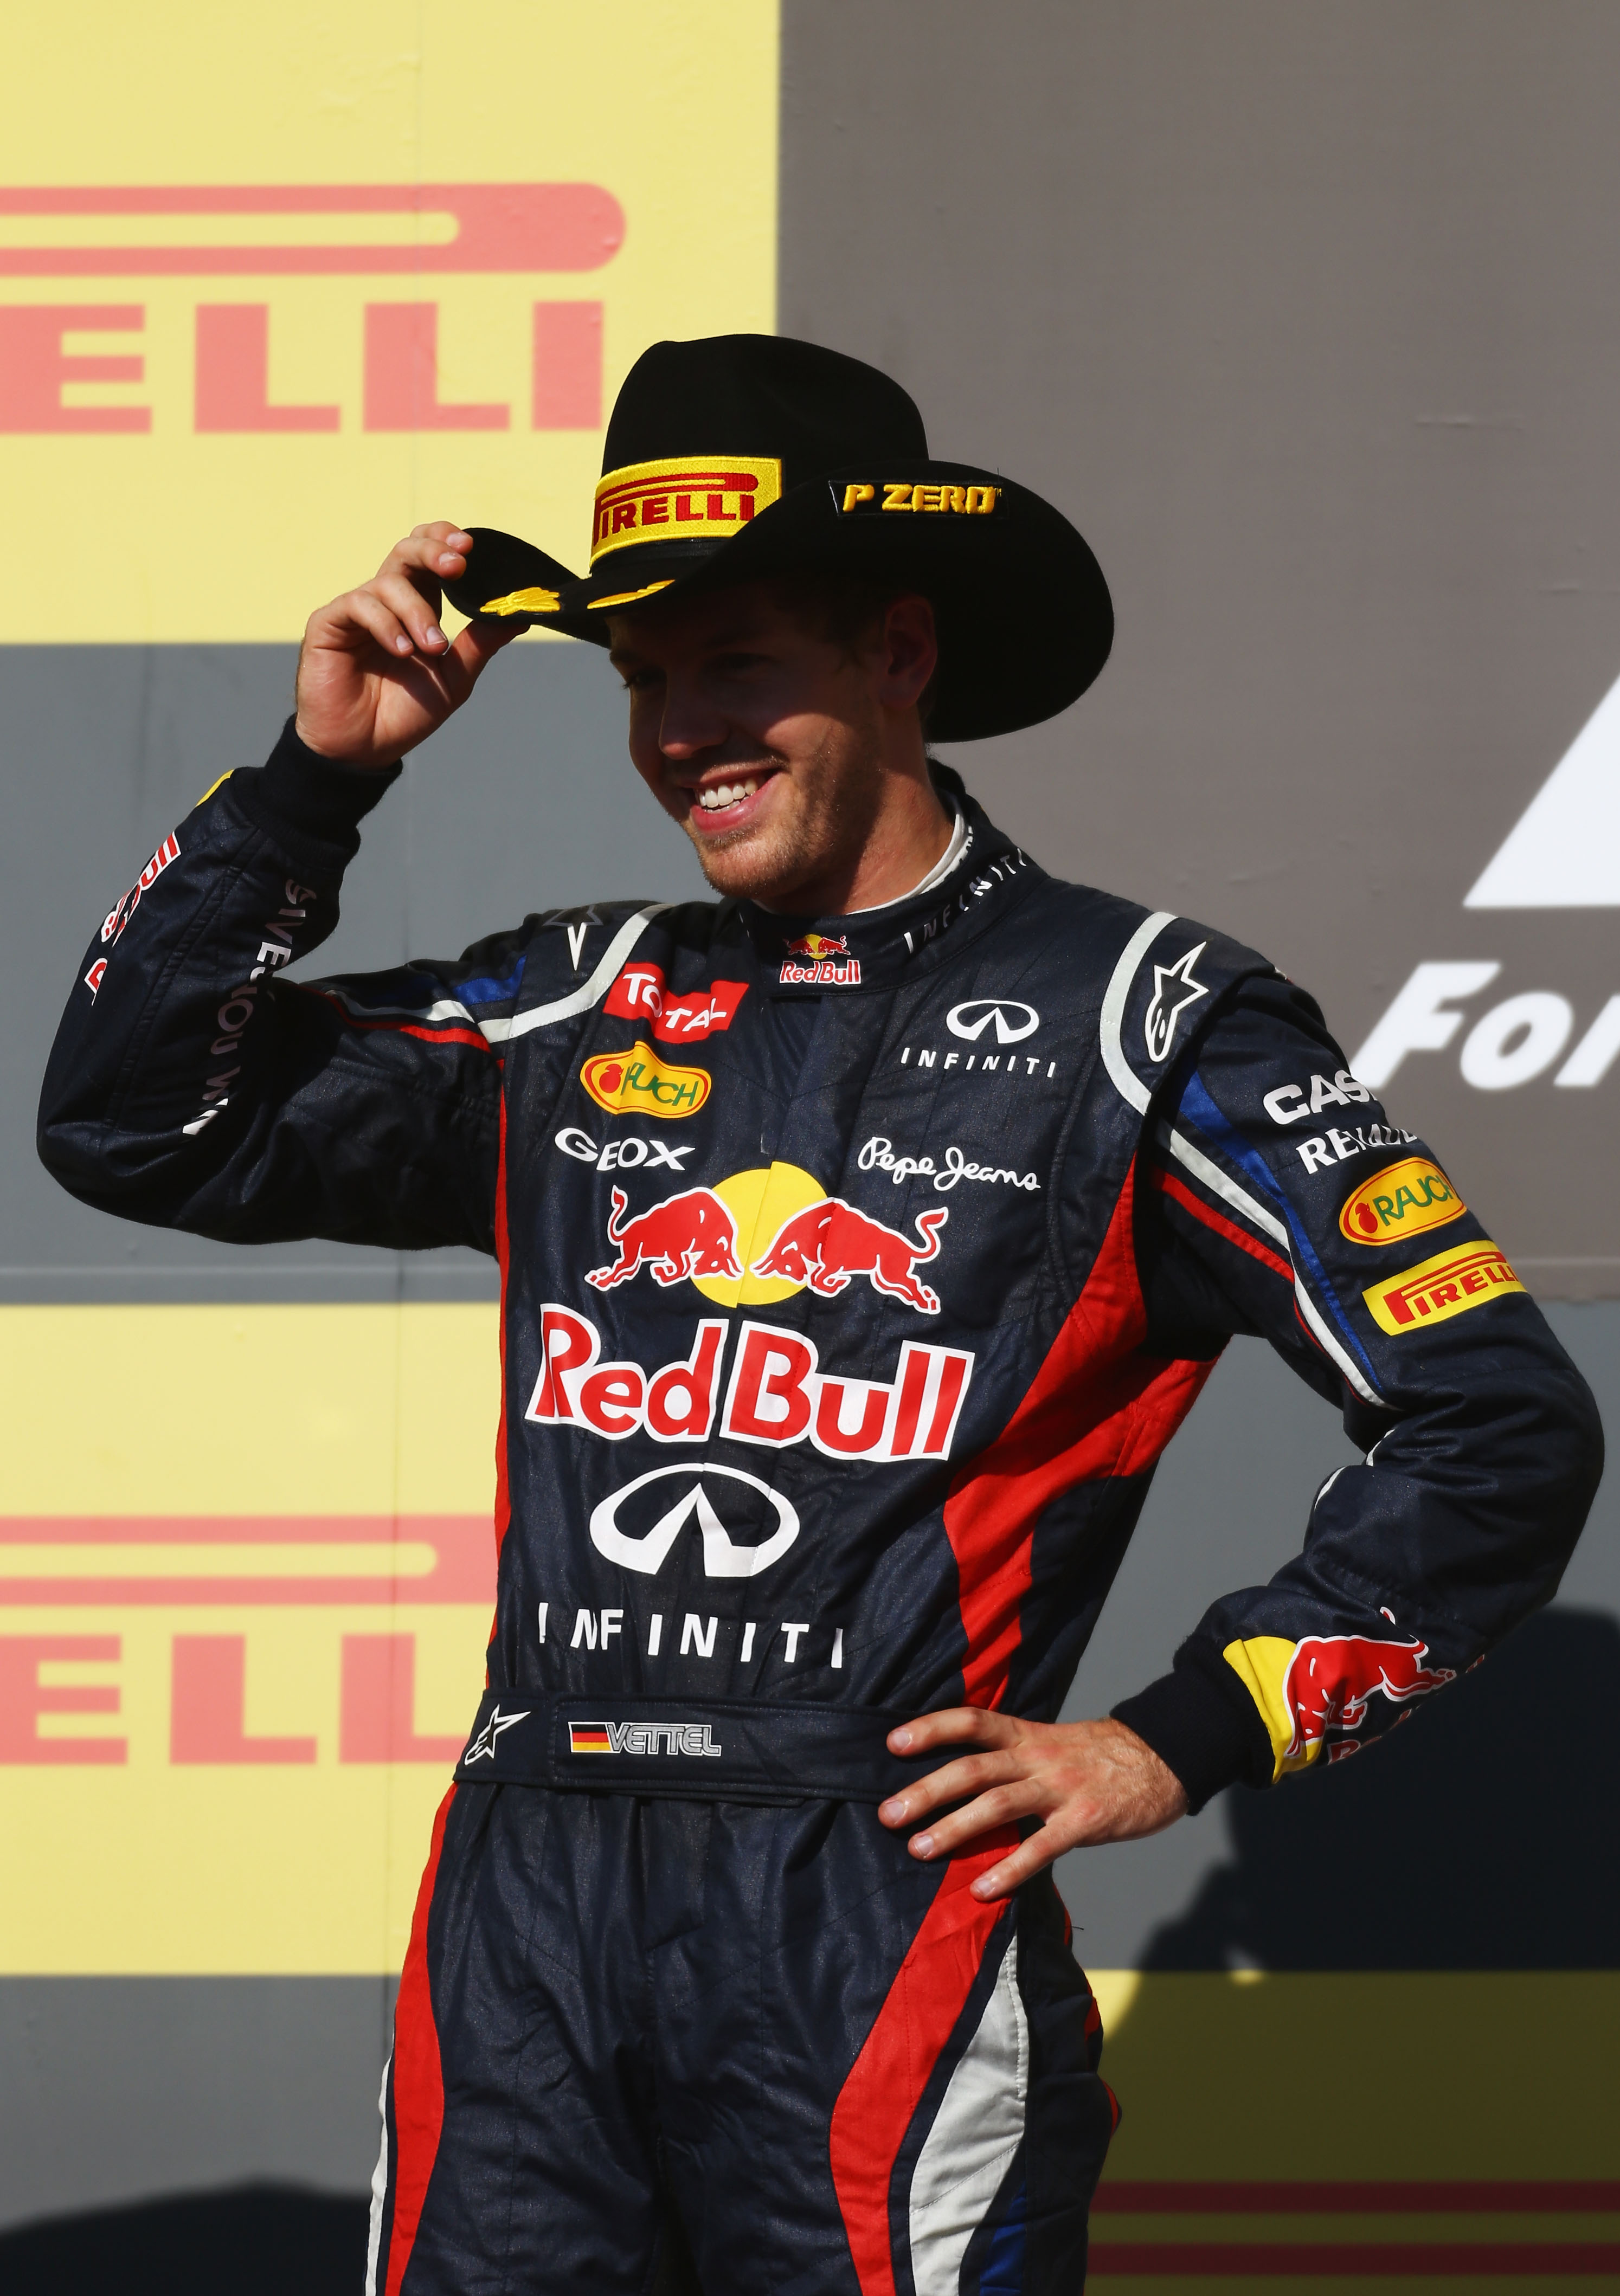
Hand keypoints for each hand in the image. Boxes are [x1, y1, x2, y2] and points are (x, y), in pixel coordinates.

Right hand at [294, 522, 516, 766]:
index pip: (428, 557)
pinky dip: (387, 624)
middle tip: (457, 565)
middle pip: (406, 552)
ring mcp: (356, 610)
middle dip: (433, 552)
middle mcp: (386, 601)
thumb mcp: (453, 678)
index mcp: (416, 606)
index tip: (470, 546)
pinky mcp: (328, 623)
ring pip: (388, 582)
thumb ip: (481, 643)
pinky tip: (402, 650)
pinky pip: (359, 605)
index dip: (444, 541)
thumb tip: (519, 614)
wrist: (364, 748)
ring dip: (417, 611)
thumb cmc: (405, 712)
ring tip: (432, 648)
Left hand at [879, 1709, 1187, 1900]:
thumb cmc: (1099, 1756)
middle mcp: (1037, 1757)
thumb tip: (960, 1781)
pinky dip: (1010, 1868)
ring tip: (920, 1849)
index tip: (892, 1743)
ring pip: (998, 1803)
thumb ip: (1010, 1758)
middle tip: (888, 1814)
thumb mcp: (1050, 1742)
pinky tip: (983, 1889)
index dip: (930, 1729)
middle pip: (973, 1767)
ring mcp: (1061, 1788)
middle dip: (926, 1790)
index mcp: (1026, 1735)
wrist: (1162, 1758)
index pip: (971, 1721)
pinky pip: (1041, 1847)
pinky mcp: (1084, 1821)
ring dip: (955, 1828)